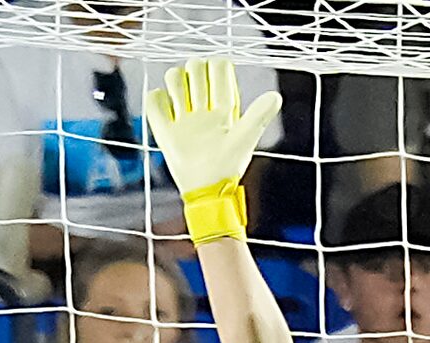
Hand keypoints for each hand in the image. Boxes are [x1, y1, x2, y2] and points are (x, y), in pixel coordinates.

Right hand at [143, 58, 280, 203]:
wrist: (205, 191)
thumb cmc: (226, 167)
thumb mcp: (245, 139)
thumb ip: (258, 116)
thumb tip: (275, 96)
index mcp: (223, 103)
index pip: (218, 65)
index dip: (216, 70)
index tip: (217, 92)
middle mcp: (202, 105)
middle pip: (194, 65)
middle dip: (195, 77)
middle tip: (199, 103)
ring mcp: (183, 116)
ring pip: (173, 76)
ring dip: (175, 86)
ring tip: (182, 110)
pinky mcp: (165, 129)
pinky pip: (154, 101)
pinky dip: (156, 101)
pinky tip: (168, 117)